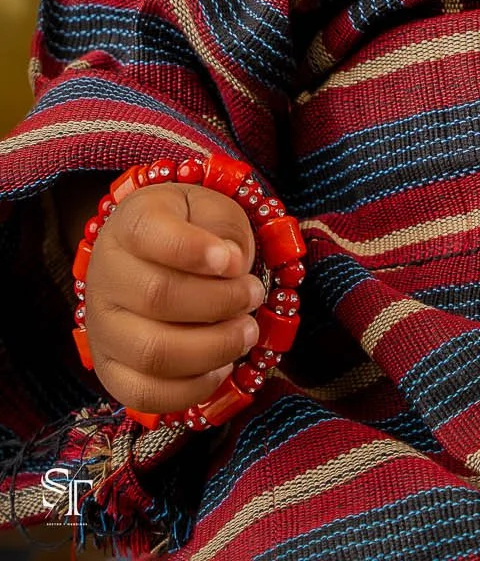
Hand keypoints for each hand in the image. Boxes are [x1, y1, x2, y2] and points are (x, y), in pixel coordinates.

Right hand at [83, 181, 266, 414]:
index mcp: (130, 224)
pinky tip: (221, 366)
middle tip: (254, 295)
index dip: (193, 249)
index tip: (232, 261)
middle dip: (219, 302)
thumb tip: (233, 265)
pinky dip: (192, 388)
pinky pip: (145, 394)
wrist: (153, 256)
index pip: (149, 233)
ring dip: (212, 348)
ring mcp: (102, 328)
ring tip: (246, 333)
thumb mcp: (212, 209)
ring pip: (151, 353)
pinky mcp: (110, 371)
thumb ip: (225, 228)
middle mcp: (105, 276)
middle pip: (157, 297)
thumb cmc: (190, 229)